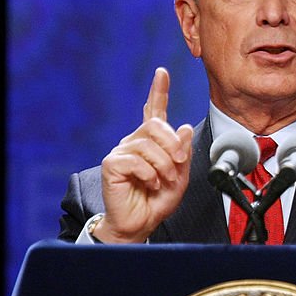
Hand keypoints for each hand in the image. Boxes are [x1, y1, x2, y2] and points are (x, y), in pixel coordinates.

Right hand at [94, 68, 193, 242]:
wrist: (141, 223)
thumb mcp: (180, 177)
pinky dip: (149, 175)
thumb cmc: (158, 200)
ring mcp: (122, 151)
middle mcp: (135, 142)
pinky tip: (149, 184)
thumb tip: (184, 127)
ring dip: (165, 167)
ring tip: (163, 181)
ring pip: (150, 146)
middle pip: (158, 126)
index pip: (154, 111)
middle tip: (179, 164)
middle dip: (174, 146)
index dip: (158, 91)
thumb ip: (183, 153)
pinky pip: (136, 161)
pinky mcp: (112, 164)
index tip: (162, 72)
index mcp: (152, 142)